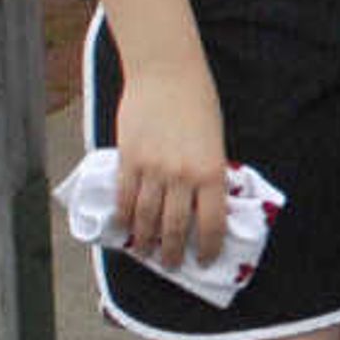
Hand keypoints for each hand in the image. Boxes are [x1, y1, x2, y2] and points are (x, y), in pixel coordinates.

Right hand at [110, 59, 230, 270]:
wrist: (166, 74)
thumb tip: (203, 204)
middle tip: (173, 265)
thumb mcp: (215, 142)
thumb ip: (208, 173)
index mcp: (211, 171)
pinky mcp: (129, 160)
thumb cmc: (198, 104)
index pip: (212, 223)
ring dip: (146, 240)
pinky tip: (125, 227)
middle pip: (176, 226)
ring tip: (147, 252)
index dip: (209, 247)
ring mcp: (152, 169)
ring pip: (146, 217)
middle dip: (174, 252)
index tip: (206, 260)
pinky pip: (125, 198)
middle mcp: (182, 175)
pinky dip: (124, 217)